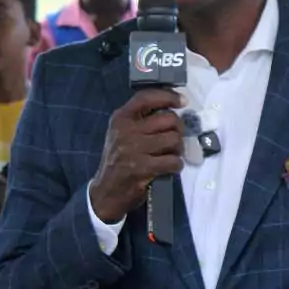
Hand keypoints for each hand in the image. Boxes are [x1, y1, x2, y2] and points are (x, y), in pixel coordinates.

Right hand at [89, 88, 184, 223]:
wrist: (106, 192)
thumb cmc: (119, 161)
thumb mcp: (121, 134)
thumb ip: (140, 120)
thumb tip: (170, 109)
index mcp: (120, 118)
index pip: (147, 97)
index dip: (168, 96)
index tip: (182, 100)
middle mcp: (126, 130)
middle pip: (168, 119)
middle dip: (178, 130)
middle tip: (175, 139)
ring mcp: (133, 149)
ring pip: (173, 139)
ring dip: (178, 149)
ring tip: (171, 155)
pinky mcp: (142, 168)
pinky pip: (173, 161)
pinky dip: (176, 165)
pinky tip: (169, 168)